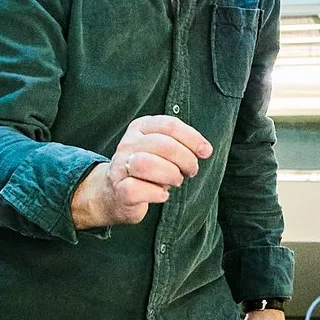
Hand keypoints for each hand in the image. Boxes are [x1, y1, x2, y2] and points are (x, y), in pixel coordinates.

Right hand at [70, 115, 213, 229]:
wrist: (113, 194)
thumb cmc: (147, 171)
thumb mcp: (163, 151)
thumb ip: (182, 145)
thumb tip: (206, 149)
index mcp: (140, 127)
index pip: (170, 125)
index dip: (193, 138)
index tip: (206, 152)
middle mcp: (128, 144)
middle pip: (163, 145)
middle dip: (186, 160)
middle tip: (191, 171)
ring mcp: (121, 166)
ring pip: (147, 164)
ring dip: (170, 175)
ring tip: (175, 181)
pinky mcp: (119, 189)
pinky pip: (138, 189)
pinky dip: (157, 194)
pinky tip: (161, 194)